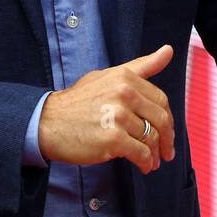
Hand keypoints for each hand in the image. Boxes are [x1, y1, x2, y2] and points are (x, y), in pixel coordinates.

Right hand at [37, 45, 176, 174]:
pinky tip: (143, 166)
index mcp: (125, 77)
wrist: (48, 122)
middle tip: (166, 151)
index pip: (160, 99)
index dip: (167, 118)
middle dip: (167, 138)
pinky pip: (141, 153)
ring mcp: (118, 116)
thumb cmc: (78, 101)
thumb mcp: (108, 76)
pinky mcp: (113, 139)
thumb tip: (168, 50)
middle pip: (160, 119)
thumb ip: (141, 66)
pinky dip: (146, 162)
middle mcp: (124, 94)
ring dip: (155, 154)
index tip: (167, 130)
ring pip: (151, 138)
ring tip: (152, 161)